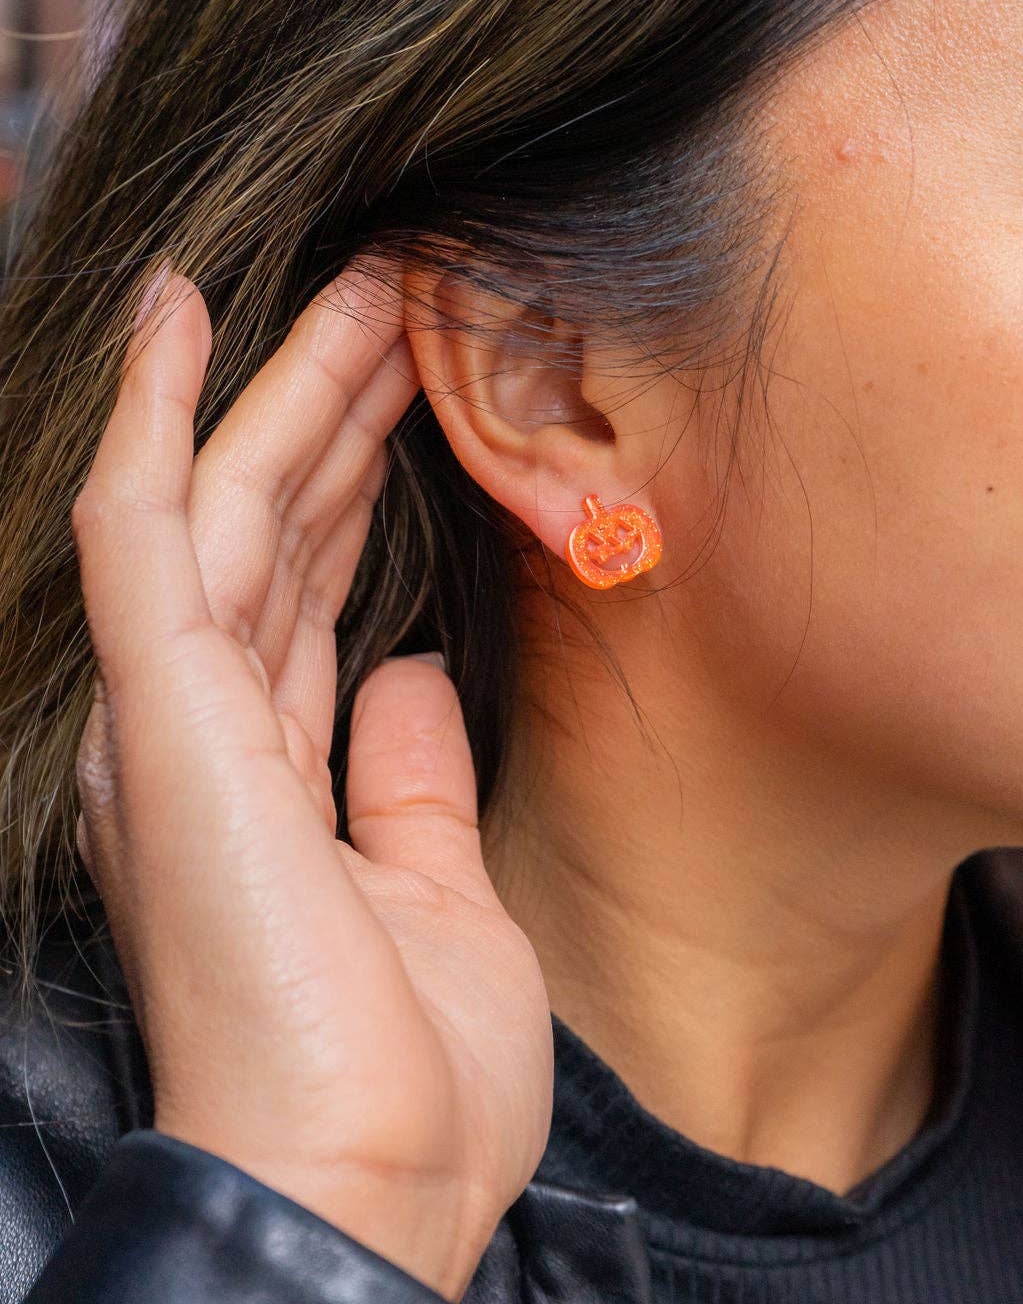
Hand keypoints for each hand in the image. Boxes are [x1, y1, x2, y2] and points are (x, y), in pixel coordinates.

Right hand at [71, 262, 553, 1302]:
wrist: (363, 1186)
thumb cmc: (404, 1077)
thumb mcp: (431, 893)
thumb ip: (404, 775)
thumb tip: (408, 673)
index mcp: (255, 777)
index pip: (307, 593)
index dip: (356, 488)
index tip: (413, 398)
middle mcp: (196, 733)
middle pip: (274, 531)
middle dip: (338, 413)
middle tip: (406, 304)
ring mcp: (169, 715)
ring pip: (226, 504)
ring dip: (290, 388)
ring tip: (360, 283)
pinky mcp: (157, 707)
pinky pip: (144, 527)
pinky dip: (158, 416)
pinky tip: (179, 315)